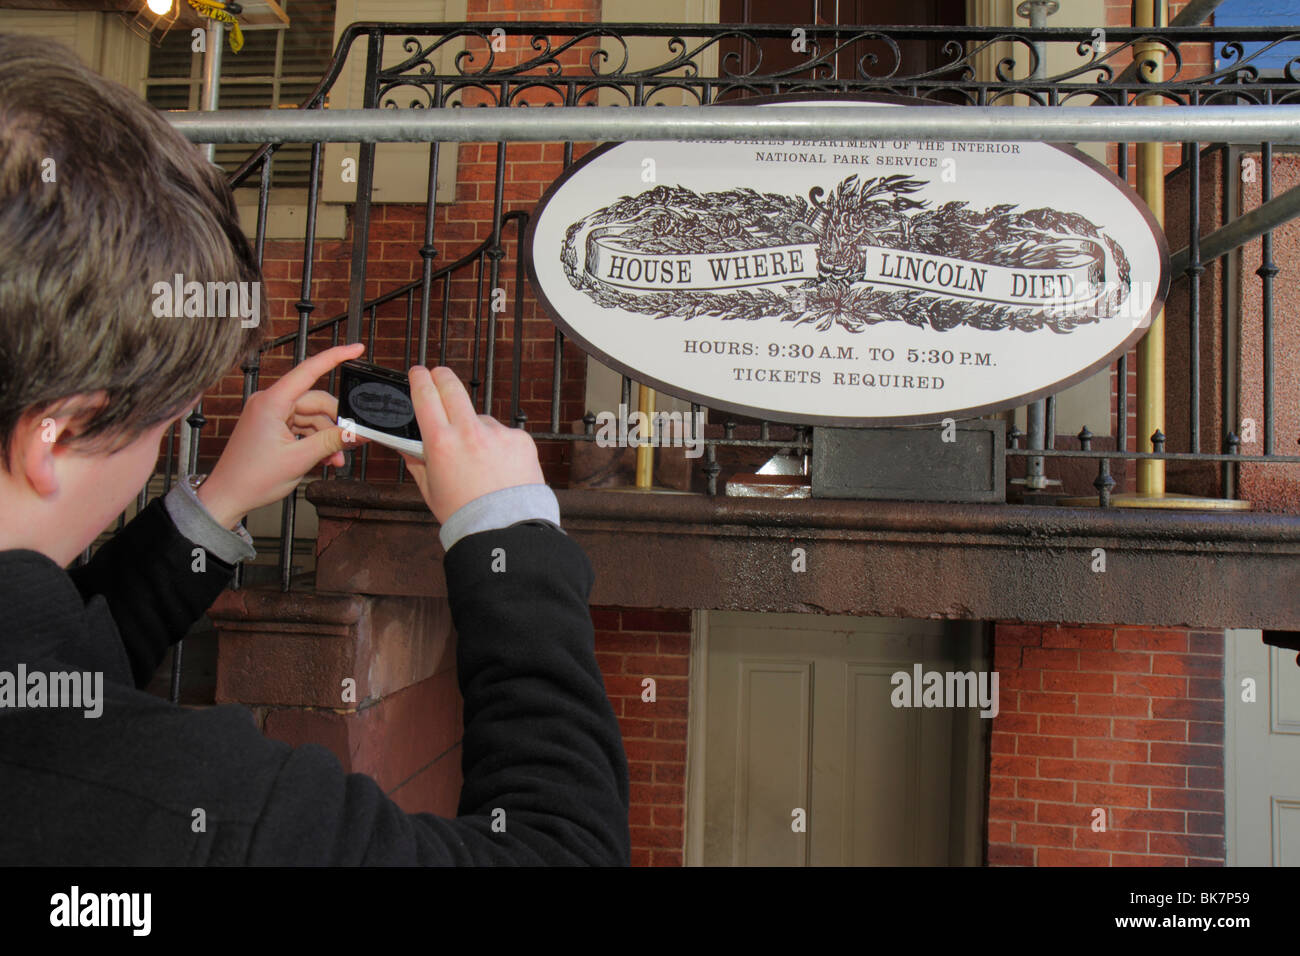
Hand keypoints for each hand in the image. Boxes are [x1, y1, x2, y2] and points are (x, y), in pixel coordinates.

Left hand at [196, 342, 367, 527]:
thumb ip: (332, 442)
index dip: (335, 357)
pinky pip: (302, 427)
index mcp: (271, 402)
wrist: (227, 497)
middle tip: (351, 444)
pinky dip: (315, 441)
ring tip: (335, 460)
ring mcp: (270, 415)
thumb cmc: (251, 479)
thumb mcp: (299, 460)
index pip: (309, 370)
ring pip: (312, 418)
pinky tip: (325, 459)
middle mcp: (270, 403)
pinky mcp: (272, 426)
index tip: (357, 348)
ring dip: (327, 438)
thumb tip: (360, 433)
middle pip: (316, 402)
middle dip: (336, 424)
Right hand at [397, 365, 544, 524]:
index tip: (418, 372)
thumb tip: (406, 446)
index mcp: (441, 443)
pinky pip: (504, 434)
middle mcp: (469, 432)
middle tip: (438, 375)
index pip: (426, 396)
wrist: (506, 529)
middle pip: (452, 388)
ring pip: (480, 419)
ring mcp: (497, 433)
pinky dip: (499, 445)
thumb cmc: (465, 514)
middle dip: (442, 377)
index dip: (420, 379)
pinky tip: (500, 468)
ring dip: (476, 430)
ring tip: (480, 463)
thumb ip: (417, 462)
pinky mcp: (520, 439)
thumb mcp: (430, 490)